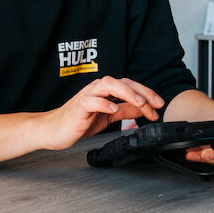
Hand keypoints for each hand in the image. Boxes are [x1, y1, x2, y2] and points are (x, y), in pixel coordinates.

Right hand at [42, 76, 163, 150]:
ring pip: (109, 85)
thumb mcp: (108, 116)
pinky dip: (103, 103)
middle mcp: (98, 89)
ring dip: (126, 92)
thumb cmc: (79, 121)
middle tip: (156, 104)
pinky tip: (113, 109)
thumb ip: (125, 110)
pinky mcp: (79, 106)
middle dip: (142, 92)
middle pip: (123, 82)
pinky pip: (91, 101)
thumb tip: (145, 108)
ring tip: (140, 102)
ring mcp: (88, 95)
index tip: (160, 105)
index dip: (147, 93)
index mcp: (107, 91)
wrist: (54, 130)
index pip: (131, 86)